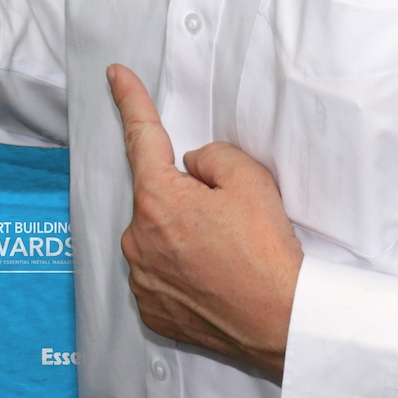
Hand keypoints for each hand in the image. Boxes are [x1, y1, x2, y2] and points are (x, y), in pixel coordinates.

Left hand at [108, 63, 302, 376]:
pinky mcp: (153, 309)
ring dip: (183, 235)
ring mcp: (142, 278)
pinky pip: (160, 272)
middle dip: (186, 196)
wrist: (282, 321)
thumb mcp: (248, 178)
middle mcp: (138, 239)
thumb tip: (192, 168)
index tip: (115, 76)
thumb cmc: (267, 252)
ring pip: (158, 235)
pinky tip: (214, 278)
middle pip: (157, 195)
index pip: (141, 136)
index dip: (130, 100)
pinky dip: (182, 269)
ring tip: (226, 255)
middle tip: (227, 220)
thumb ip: (211, 156)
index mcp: (157, 200)